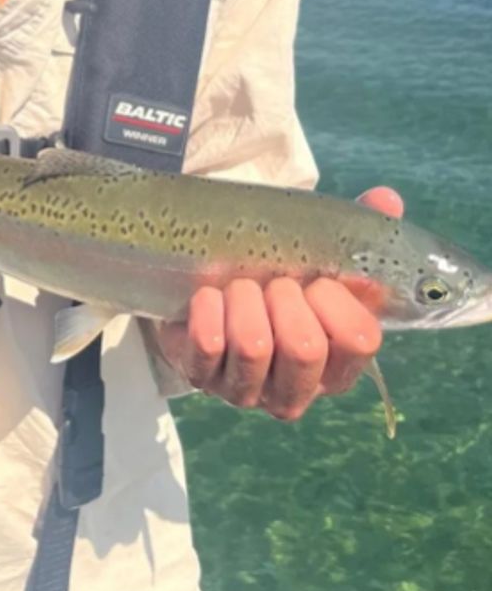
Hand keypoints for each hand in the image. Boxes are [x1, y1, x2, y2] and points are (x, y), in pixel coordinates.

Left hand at [154, 185, 404, 420]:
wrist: (214, 291)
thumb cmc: (279, 281)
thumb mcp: (320, 259)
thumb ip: (357, 233)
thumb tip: (387, 199)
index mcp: (340, 363)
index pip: (359, 340)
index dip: (337, 302)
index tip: (318, 281)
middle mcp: (299, 388)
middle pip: (304, 349)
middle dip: (285, 299)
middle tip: (274, 282)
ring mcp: (250, 391)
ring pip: (253, 346)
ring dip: (244, 300)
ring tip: (240, 287)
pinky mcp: (204, 379)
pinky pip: (206, 345)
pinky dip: (208, 309)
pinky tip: (210, 297)